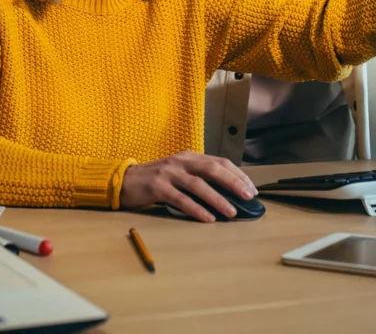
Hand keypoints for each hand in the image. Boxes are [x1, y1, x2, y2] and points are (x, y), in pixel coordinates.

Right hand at [119, 151, 257, 222]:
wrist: (123, 180)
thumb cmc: (156, 179)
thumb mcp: (179, 172)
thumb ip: (199, 177)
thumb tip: (227, 193)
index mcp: (189, 156)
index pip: (219, 162)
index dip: (237, 174)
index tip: (251, 188)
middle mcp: (181, 161)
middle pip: (212, 169)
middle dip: (233, 183)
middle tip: (247, 197)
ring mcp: (168, 173)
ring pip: (198, 185)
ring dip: (218, 199)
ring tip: (231, 212)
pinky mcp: (157, 187)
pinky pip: (181, 199)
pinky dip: (196, 209)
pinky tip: (208, 218)